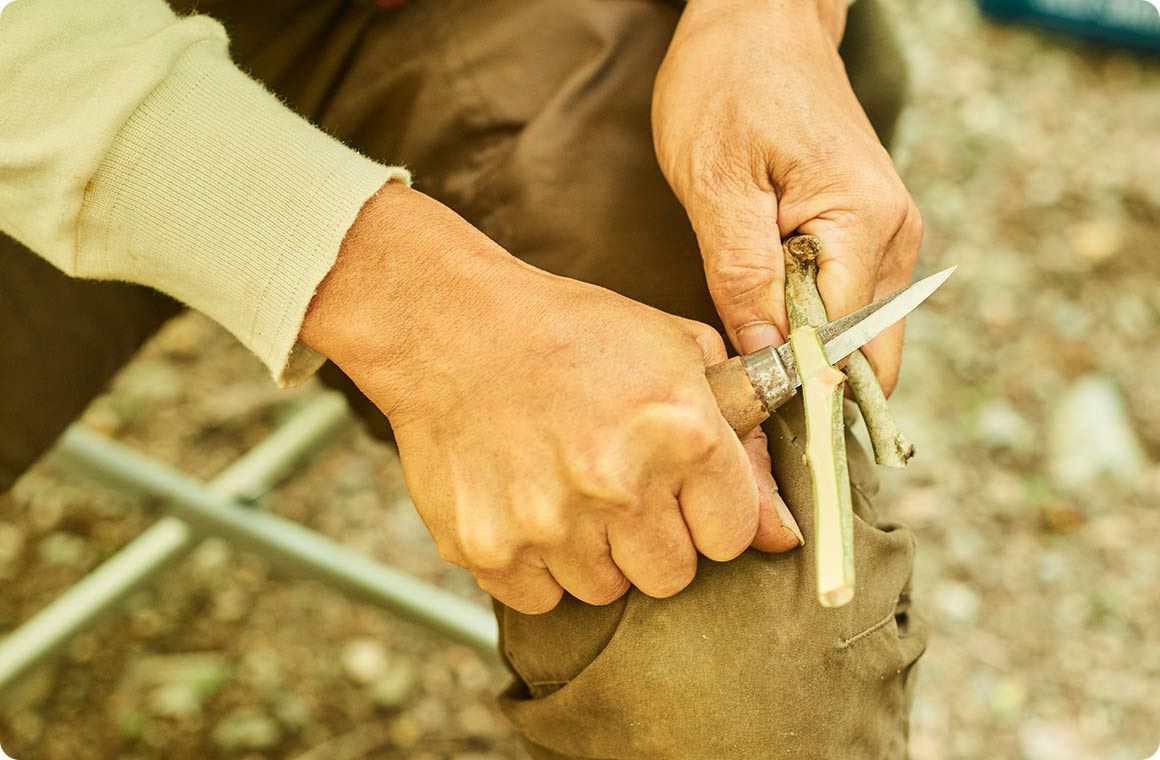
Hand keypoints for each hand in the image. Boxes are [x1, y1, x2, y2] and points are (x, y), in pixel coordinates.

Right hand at [301, 184, 802, 613]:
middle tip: (616, 488)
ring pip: (604, 590)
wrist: (451, 328)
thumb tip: (784, 534)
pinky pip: (540, 598)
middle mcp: (620, 485)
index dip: (708, 512)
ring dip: (592, 551)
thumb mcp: (677, 353)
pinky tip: (524, 502)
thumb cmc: (572, 334)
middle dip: (653, 538)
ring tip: (563, 486)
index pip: (733, 536)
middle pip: (671, 576)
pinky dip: (536, 564)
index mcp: (683, 432)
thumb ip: (743, 443)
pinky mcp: (489, 549)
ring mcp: (550, 524)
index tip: (680, 490)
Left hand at [652, 0, 922, 393]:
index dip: (803, 389)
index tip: (758, 420)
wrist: (761, 25)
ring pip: (861, 336)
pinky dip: (814, 330)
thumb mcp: (717, 184)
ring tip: (752, 368)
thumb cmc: (731, 88)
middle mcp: (894, 237)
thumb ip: (743, 276)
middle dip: (816, 388)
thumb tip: (769, 359)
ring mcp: (887, 236)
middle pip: (870, 354)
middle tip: (752, 408)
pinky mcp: (868, 234)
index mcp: (864, 224)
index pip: (848, 345)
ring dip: (812, 360)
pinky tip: (770, 330)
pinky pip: (849, 306)